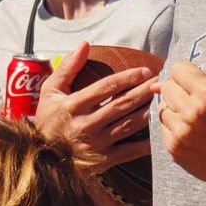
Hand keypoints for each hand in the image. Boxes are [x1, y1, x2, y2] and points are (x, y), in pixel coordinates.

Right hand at [34, 42, 157, 172]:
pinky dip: (146, 143)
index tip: (145, 71)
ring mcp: (95, 144)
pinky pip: (129, 151)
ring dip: (149, 112)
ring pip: (129, 126)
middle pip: (122, 105)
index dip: (128, 78)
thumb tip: (84, 44)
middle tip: (162, 83)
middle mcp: (85, 125)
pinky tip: (159, 132)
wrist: (41, 159)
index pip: (106, 87)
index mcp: (72, 106)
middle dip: (145, 92)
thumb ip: (67, 67)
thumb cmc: (48, 119)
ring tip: (164, 101)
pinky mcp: (102, 161)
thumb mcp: (50, 91)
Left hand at [157, 61, 205, 199]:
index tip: (193, 84)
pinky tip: (191, 134)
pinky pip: (163, 128)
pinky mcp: (174, 148)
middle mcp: (193, 111)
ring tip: (193, 120)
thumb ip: (195, 81)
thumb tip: (155, 84)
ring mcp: (181, 131)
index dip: (185, 75)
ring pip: (162, 108)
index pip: (178, 69)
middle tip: (194, 103)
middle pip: (167, 87)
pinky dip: (174, 128)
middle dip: (178, 91)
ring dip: (174, 111)